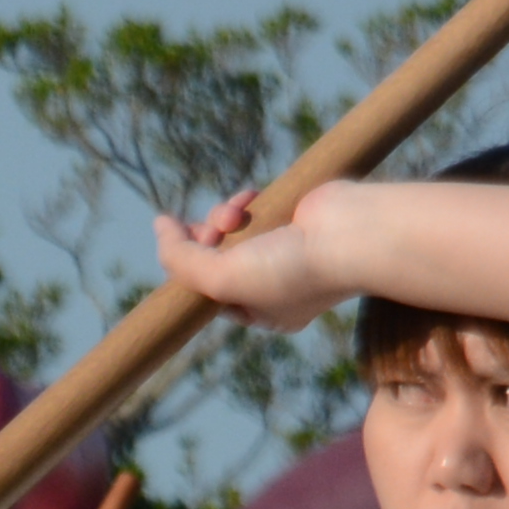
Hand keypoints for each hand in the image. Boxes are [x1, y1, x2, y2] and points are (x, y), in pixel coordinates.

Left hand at [153, 187, 344, 335]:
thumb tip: (158, 228)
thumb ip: (182, 262)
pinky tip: (250, 195)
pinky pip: (255, 207)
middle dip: (206, 239)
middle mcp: (276, 284)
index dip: (189, 268)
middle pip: (218, 258)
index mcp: (263, 312)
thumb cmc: (291, 269)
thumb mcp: (222, 279)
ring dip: (223, 216)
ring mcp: (287, 249)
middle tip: (211, 229)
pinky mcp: (294, 217)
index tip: (179, 244)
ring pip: (233, 230)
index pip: (210, 291)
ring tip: (236, 213)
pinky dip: (245, 200)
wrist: (350, 235)